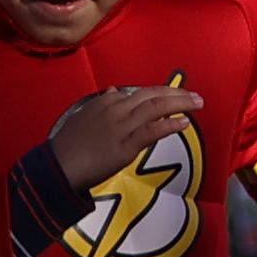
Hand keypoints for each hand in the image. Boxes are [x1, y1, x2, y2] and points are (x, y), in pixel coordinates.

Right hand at [50, 86, 202, 188]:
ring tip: (197, 104)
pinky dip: (170, 124)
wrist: (59, 166)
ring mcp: (120, 126)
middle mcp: (114, 108)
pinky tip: (184, 122)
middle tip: (195, 95)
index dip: (160, 93)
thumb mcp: (84, 116)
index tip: (174, 96)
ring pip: (155, 108)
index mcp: (105, 101)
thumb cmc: (69, 146)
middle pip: (151, 95)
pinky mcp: (125, 145)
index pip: (138, 93)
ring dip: (179, 103)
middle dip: (176, 93)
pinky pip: (153, 130)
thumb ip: (101, 104)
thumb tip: (113, 90)